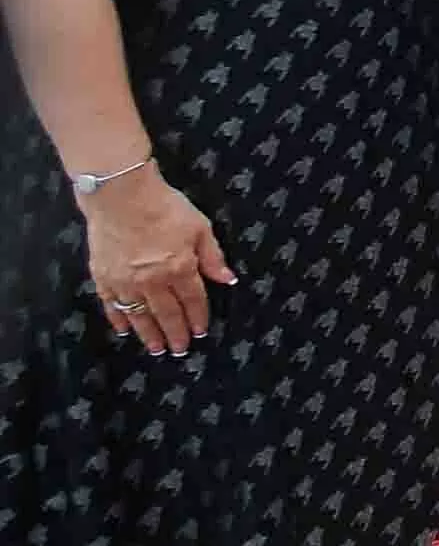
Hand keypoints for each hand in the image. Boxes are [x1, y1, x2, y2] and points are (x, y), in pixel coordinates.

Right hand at [85, 170, 235, 356]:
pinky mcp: (104, 277)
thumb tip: (228, 280)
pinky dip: (119, 319)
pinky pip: (112, 305)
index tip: (200, 332)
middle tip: (179, 350)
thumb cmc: (164, 207)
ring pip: (139, 315)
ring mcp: (126, 282)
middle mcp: (153, 281)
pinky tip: (124, 330)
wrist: (120, 195)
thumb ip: (213, 257)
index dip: (198, 317)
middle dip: (175, 333)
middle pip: (167, 314)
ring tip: (156, 349)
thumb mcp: (199, 227)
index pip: (192, 300)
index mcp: (179, 268)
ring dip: (149, 334)